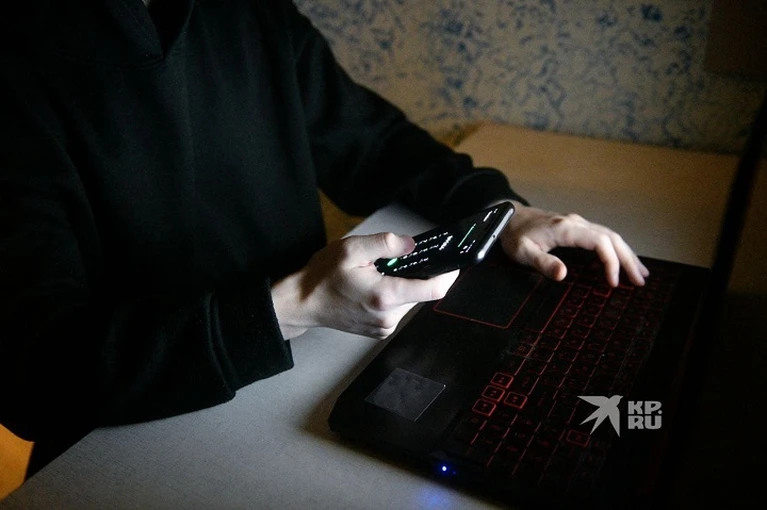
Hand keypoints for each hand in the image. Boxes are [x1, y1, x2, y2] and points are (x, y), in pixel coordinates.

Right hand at [271, 233, 458, 338]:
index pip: (433, 289)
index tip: (453, 263)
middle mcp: (388, 316)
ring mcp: (384, 327)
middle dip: (417, 275)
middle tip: (398, 261)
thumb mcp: (352, 249)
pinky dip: (393, 296)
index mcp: (384, 296)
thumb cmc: (322, 277)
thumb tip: (411, 244)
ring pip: (409, 300)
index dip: (448, 275)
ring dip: (403, 285)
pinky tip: (374, 287)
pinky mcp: (379, 331)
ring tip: (378, 274)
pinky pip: (397, 309)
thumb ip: (385, 243)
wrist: (301, 303)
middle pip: (422, 293)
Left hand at [499, 202, 648, 286]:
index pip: (599, 242)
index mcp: (565, 228)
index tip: (613, 282)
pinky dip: (617, 249)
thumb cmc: (514, 235)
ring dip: (626, 254)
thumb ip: (542, 262)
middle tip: (640, 281)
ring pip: (611, 236)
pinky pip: (603, 236)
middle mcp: (576, 223)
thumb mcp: (522, 252)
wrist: (507, 217)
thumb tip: (563, 275)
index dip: (610, 262)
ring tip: (640, 273)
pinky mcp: (576, 227)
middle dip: (628, 259)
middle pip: (611, 238)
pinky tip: (623, 260)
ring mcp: (578, 223)